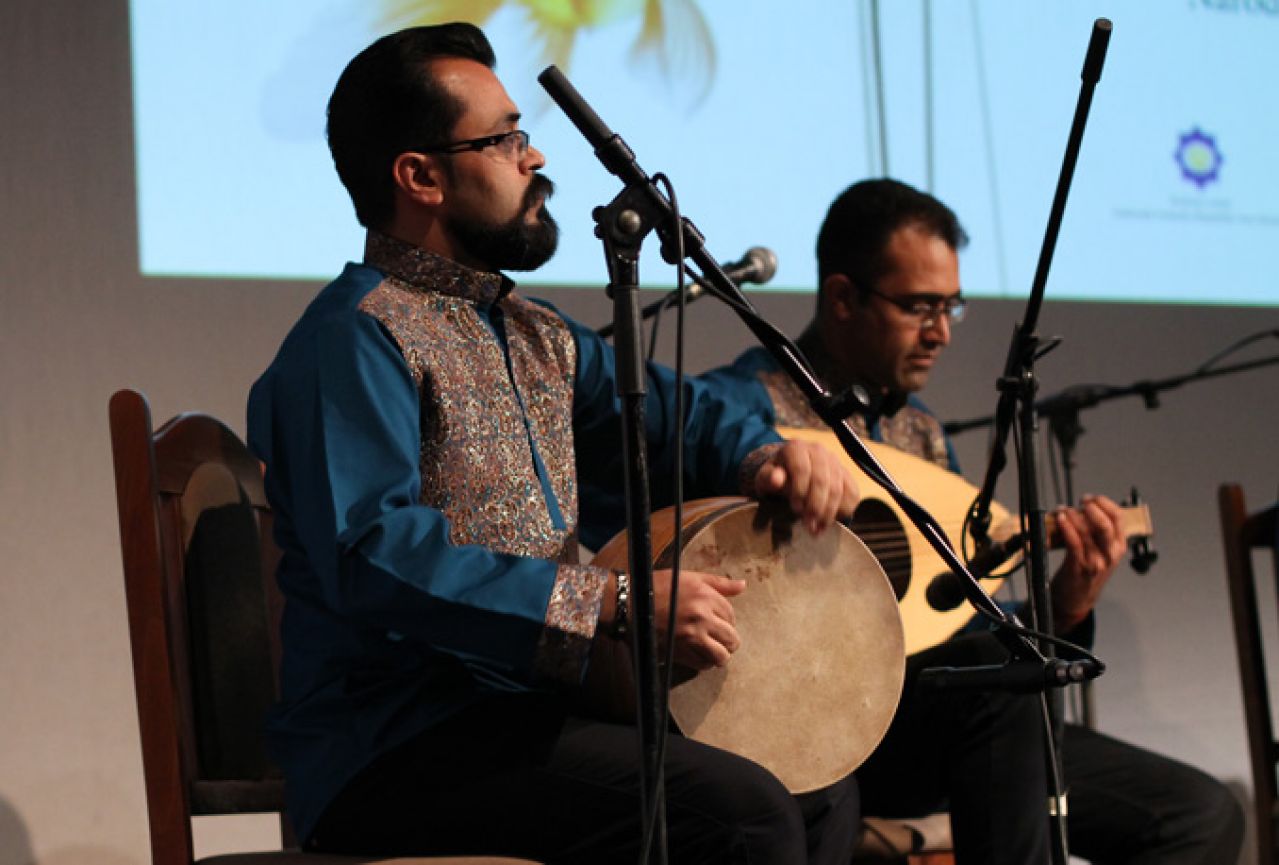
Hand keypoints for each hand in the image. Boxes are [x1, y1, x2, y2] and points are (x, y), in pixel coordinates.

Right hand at [651, 569, 744, 670]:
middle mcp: (702, 616)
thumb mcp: (690, 578)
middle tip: (721, 638)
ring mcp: (691, 636)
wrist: (630, 603)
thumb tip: (743, 586)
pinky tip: (701, 655)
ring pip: (721, 655)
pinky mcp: (679, 650)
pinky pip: (702, 664)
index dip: (728, 619)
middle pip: (731, 637)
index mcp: (705, 596)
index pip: (731, 614)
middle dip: (729, 640)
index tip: (720, 621)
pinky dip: (705, 663)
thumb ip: (719, 583)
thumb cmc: (659, 587)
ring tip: (715, 650)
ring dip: (721, 654)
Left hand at [752, 440, 859, 534]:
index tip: (796, 509)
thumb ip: (769, 478)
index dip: (800, 491)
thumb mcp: (765, 477)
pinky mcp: (847, 474)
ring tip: (818, 529)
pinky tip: (830, 522)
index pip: (802, 469)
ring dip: (829, 512)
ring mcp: (835, 462)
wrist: (790, 473)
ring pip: (838, 489)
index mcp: (796, 448)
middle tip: (809, 526)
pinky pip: (852, 494)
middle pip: (822, 480)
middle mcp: (818, 450)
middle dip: (816, 506)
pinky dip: (844, 510)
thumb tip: (776, 480)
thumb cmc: (775, 477)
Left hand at [1051, 494, 1126, 631]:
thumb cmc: (1085, 572)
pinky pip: (1074, 542)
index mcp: (1118, 547)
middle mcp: (1110, 554)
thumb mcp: (1100, 552)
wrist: (1076, 600)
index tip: (1092, 498)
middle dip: (1092, 508)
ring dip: (1073, 516)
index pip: (1119, 519)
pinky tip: (1060, 519)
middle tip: (1081, 500)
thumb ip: (1096, 533)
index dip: (1105, 504)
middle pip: (1106, 524)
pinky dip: (1066, 527)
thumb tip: (1081, 509)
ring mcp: (1096, 561)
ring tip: (1063, 509)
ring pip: (1087, 531)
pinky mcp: (1080, 567)